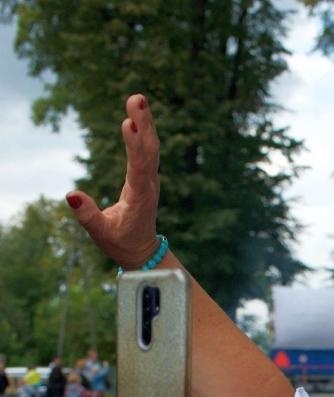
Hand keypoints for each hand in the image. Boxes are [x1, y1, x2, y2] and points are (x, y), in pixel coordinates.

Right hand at [66, 95, 160, 269]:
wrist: (142, 251)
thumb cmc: (121, 243)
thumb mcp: (101, 234)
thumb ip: (88, 216)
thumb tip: (71, 195)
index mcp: (139, 198)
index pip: (139, 168)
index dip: (134, 146)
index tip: (129, 124)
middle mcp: (149, 185)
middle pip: (149, 150)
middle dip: (144, 124)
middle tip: (137, 99)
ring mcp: (150, 179)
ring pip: (151, 147)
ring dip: (146, 122)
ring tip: (137, 98)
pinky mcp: (147, 176)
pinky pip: (148, 150)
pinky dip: (145, 130)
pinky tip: (139, 113)